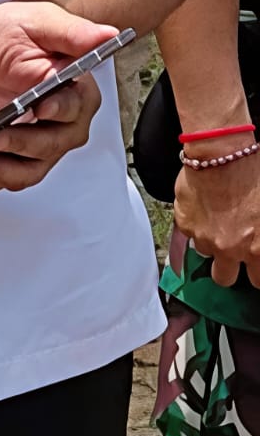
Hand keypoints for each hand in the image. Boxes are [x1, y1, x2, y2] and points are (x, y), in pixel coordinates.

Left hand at [0, 0, 112, 195]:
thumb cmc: (23, 33)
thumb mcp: (41, 22)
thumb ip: (71, 32)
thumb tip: (104, 34)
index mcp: (76, 96)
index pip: (71, 109)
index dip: (56, 110)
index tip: (39, 107)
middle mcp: (61, 127)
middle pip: (46, 147)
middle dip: (16, 144)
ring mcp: (33, 144)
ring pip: (23, 172)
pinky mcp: (6, 152)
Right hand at [175, 136, 259, 286]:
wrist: (221, 154)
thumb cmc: (251, 176)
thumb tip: (257, 241)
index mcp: (258, 250)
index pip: (257, 281)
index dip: (254, 271)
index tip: (253, 265)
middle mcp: (230, 249)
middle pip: (225, 279)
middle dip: (229, 267)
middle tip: (232, 251)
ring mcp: (204, 237)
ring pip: (205, 253)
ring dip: (210, 243)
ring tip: (216, 223)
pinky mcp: (184, 223)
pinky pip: (187, 233)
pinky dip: (194, 225)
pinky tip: (202, 210)